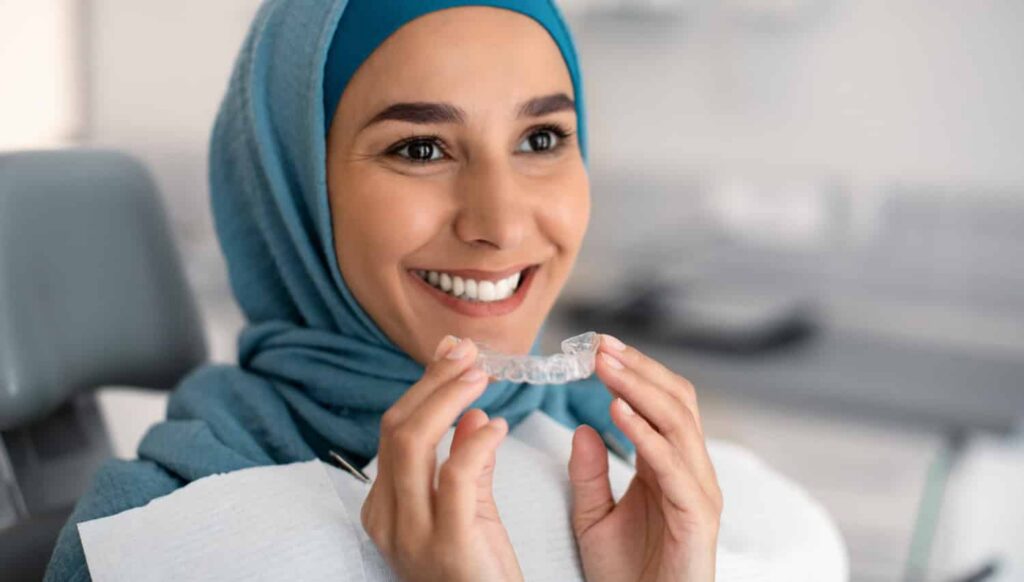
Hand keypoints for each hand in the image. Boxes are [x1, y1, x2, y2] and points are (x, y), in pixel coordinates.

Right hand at [361, 336, 522, 581]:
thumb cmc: (482, 571)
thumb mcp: (471, 511)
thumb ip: (467, 463)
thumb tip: (473, 415)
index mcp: (386, 506)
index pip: (395, 431)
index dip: (424, 387)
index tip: (454, 354)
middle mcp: (388, 517)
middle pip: (397, 429)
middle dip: (433, 382)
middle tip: (468, 354)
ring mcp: (412, 533)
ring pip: (412, 441)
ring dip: (448, 397)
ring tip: (481, 374)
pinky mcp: (448, 544)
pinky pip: (454, 476)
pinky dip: (475, 441)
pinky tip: (498, 426)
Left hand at [568, 335, 721, 581]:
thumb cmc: (626, 575)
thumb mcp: (592, 518)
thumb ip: (588, 474)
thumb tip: (583, 428)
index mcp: (668, 467)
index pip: (661, 402)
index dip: (634, 372)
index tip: (597, 347)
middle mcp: (690, 471)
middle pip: (676, 401)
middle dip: (639, 369)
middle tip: (600, 345)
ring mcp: (699, 491)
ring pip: (678, 422)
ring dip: (639, 388)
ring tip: (605, 366)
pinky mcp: (698, 516)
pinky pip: (672, 465)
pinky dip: (645, 434)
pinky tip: (617, 411)